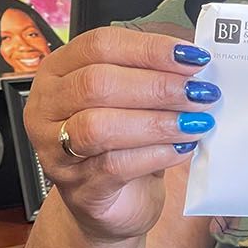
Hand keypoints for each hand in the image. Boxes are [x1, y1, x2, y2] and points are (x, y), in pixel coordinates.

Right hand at [24, 29, 217, 240]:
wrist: (115, 203)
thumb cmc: (125, 143)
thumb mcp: (136, 101)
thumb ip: (156, 76)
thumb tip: (196, 61)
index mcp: (60, 71)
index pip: (100, 45)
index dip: (149, 49)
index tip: (192, 58)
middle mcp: (48, 107)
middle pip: (97, 83)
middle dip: (157, 86)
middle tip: (199, 92)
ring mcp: (55, 150)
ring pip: (100, 126)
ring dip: (157, 121)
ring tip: (195, 122)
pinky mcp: (79, 188)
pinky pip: (115, 166)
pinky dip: (156, 154)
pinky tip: (182, 149)